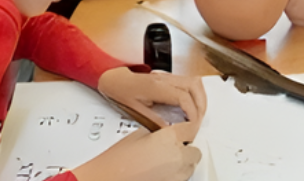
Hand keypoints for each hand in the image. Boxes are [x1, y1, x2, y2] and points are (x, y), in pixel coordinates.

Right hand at [71, 122, 200, 180]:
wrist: (108, 179)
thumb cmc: (117, 160)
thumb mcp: (137, 134)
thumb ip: (156, 132)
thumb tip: (162, 134)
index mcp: (169, 139)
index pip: (191, 129)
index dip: (187, 128)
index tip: (185, 129)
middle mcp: (177, 157)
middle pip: (195, 151)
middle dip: (187, 148)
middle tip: (174, 146)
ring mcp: (176, 176)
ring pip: (190, 167)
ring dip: (183, 162)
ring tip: (166, 160)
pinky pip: (182, 178)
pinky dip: (176, 174)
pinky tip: (162, 171)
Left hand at [98, 68, 206, 135]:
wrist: (116, 79)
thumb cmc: (122, 92)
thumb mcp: (136, 111)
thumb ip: (155, 121)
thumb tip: (170, 132)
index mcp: (156, 87)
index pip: (183, 97)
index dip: (192, 111)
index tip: (193, 123)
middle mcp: (164, 78)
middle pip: (194, 85)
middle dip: (201, 104)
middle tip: (199, 119)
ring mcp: (168, 75)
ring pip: (194, 81)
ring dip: (200, 97)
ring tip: (198, 113)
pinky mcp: (169, 76)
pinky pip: (189, 82)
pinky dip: (195, 93)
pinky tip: (192, 105)